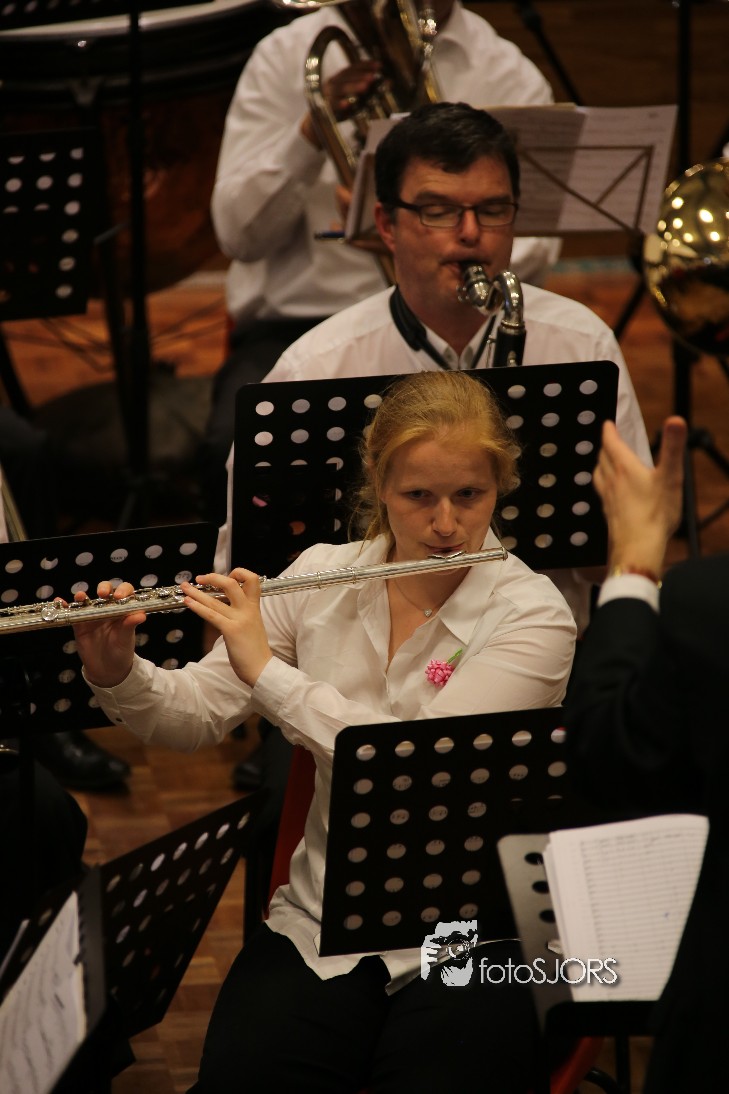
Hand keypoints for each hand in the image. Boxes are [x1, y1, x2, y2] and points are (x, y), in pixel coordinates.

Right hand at [72, 581, 144, 687]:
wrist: (107, 670)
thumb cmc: (121, 652)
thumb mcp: (126, 639)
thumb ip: (130, 625)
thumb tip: (141, 615)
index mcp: (123, 610)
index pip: (125, 592)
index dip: (123, 590)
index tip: (119, 597)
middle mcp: (108, 609)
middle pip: (105, 591)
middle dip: (103, 588)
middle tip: (102, 594)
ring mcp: (92, 615)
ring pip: (87, 600)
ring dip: (82, 595)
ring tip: (80, 597)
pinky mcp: (79, 624)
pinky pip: (72, 613)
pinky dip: (65, 606)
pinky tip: (60, 602)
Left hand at [182, 569, 272, 688]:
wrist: (261, 668)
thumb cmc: (255, 651)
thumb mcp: (253, 625)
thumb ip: (242, 614)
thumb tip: (225, 608)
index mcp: (254, 607)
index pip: (252, 580)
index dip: (239, 573)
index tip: (227, 576)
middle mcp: (248, 610)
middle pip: (232, 583)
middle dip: (213, 577)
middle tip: (201, 578)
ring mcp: (239, 619)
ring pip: (216, 600)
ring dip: (196, 592)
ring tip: (185, 587)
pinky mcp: (231, 630)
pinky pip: (211, 615)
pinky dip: (198, 607)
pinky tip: (188, 602)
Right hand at [300, 60, 380, 147]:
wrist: (317, 123)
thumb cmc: (340, 108)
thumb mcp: (354, 97)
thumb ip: (369, 90)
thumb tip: (390, 82)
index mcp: (340, 77)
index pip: (353, 68)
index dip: (365, 65)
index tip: (378, 66)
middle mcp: (333, 82)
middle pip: (347, 76)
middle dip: (361, 76)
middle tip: (373, 78)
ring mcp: (327, 94)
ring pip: (341, 89)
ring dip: (353, 87)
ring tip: (365, 88)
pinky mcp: (323, 107)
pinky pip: (332, 105)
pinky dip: (339, 104)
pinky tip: (347, 104)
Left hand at [594, 416, 687, 575]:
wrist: (638, 547)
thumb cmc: (656, 512)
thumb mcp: (670, 476)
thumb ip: (673, 447)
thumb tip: (676, 419)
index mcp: (625, 467)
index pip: (611, 443)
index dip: (609, 431)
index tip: (607, 423)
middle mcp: (611, 480)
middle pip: (602, 457)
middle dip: (606, 445)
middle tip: (610, 439)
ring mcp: (607, 497)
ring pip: (598, 474)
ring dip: (601, 463)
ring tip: (606, 461)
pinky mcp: (608, 512)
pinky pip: (602, 491)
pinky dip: (604, 482)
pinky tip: (611, 490)